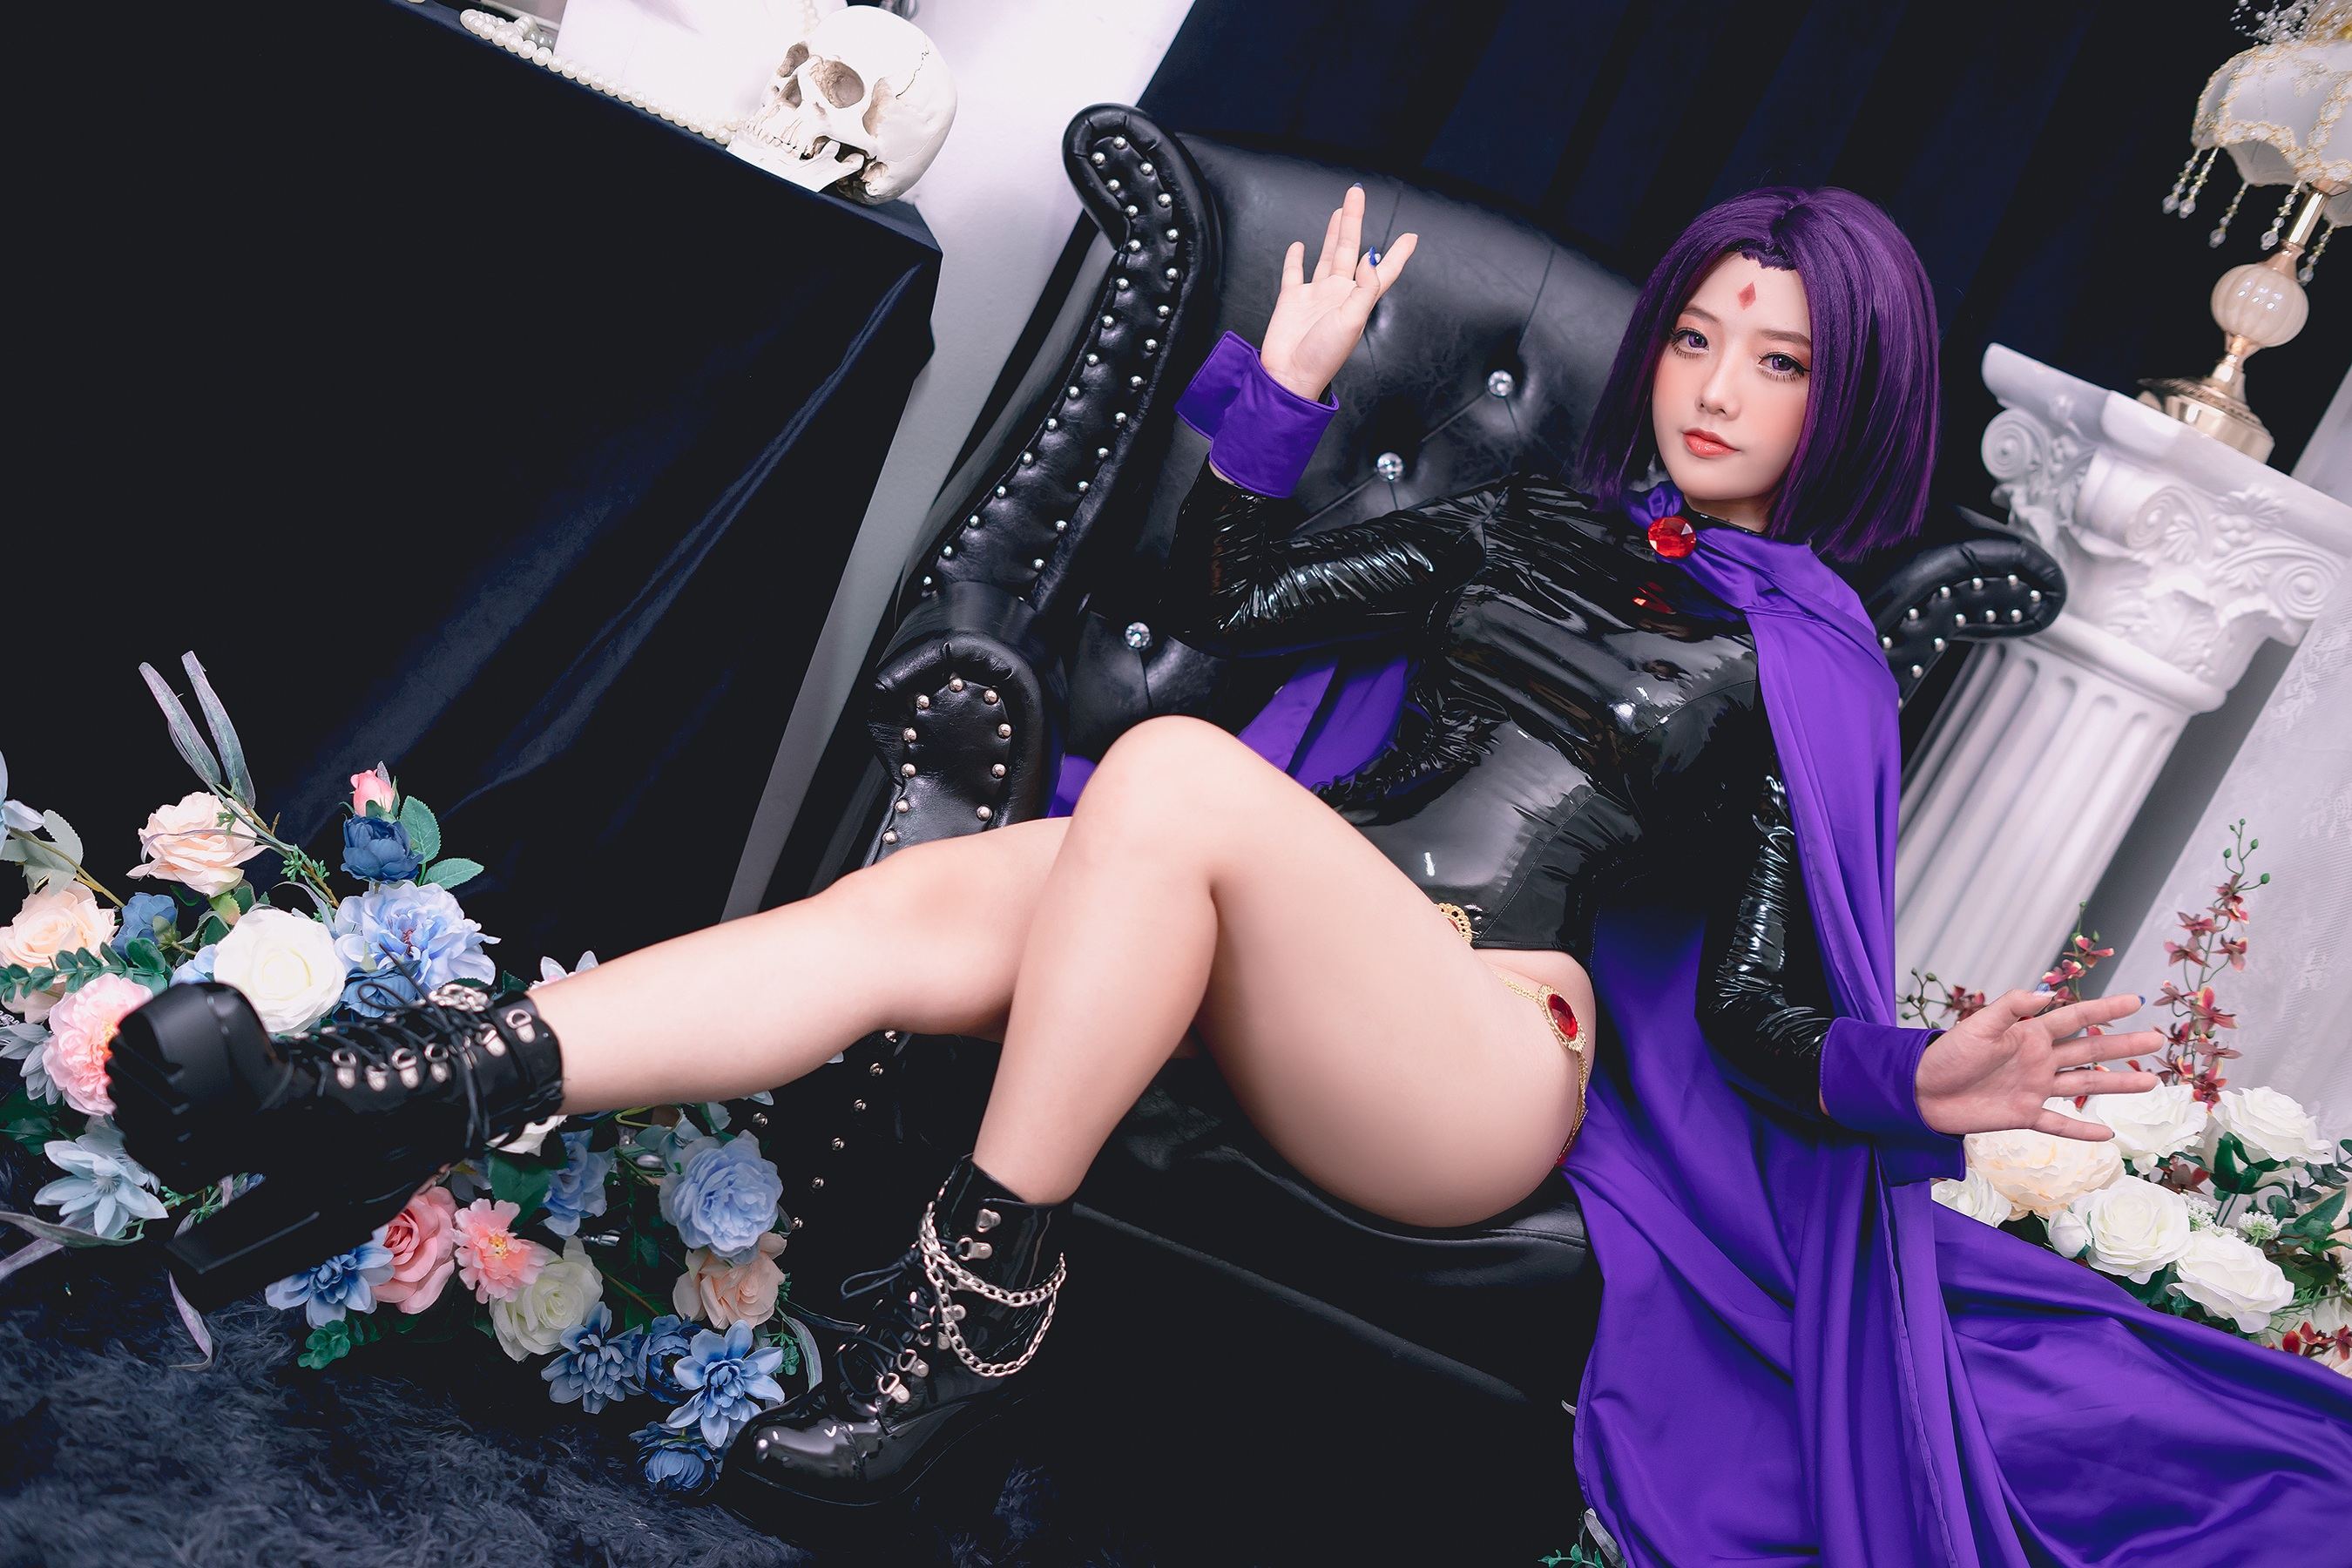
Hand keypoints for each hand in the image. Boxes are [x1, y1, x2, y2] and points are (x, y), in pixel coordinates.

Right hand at [1257, 184, 1417, 401]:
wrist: (1289, 376)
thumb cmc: (1323, 356)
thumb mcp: (1351, 321)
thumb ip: (1364, 288)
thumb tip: (1372, 255)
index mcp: (1358, 300)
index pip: (1383, 270)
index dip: (1398, 253)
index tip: (1412, 236)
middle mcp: (1339, 294)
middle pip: (1350, 249)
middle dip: (1354, 221)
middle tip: (1358, 193)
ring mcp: (1315, 296)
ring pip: (1326, 255)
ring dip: (1333, 233)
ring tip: (1340, 211)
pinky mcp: (1292, 299)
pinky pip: (1294, 273)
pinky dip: (1296, 258)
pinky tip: (1300, 245)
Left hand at [1913, 990, 2164, 1140]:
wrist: (1920, 1091)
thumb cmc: (1946, 1054)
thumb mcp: (1978, 1025)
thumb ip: (2011, 1007)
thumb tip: (2046, 991)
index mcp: (2029, 1035)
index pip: (2075, 1018)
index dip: (2104, 1010)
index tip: (2136, 1000)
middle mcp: (2039, 1060)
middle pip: (2090, 1051)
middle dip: (2124, 1046)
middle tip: (2158, 1040)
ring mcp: (2034, 1089)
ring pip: (2084, 1085)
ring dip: (2117, 1084)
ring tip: (2151, 1082)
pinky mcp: (2024, 1115)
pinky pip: (2059, 1123)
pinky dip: (2082, 1129)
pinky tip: (2108, 1134)